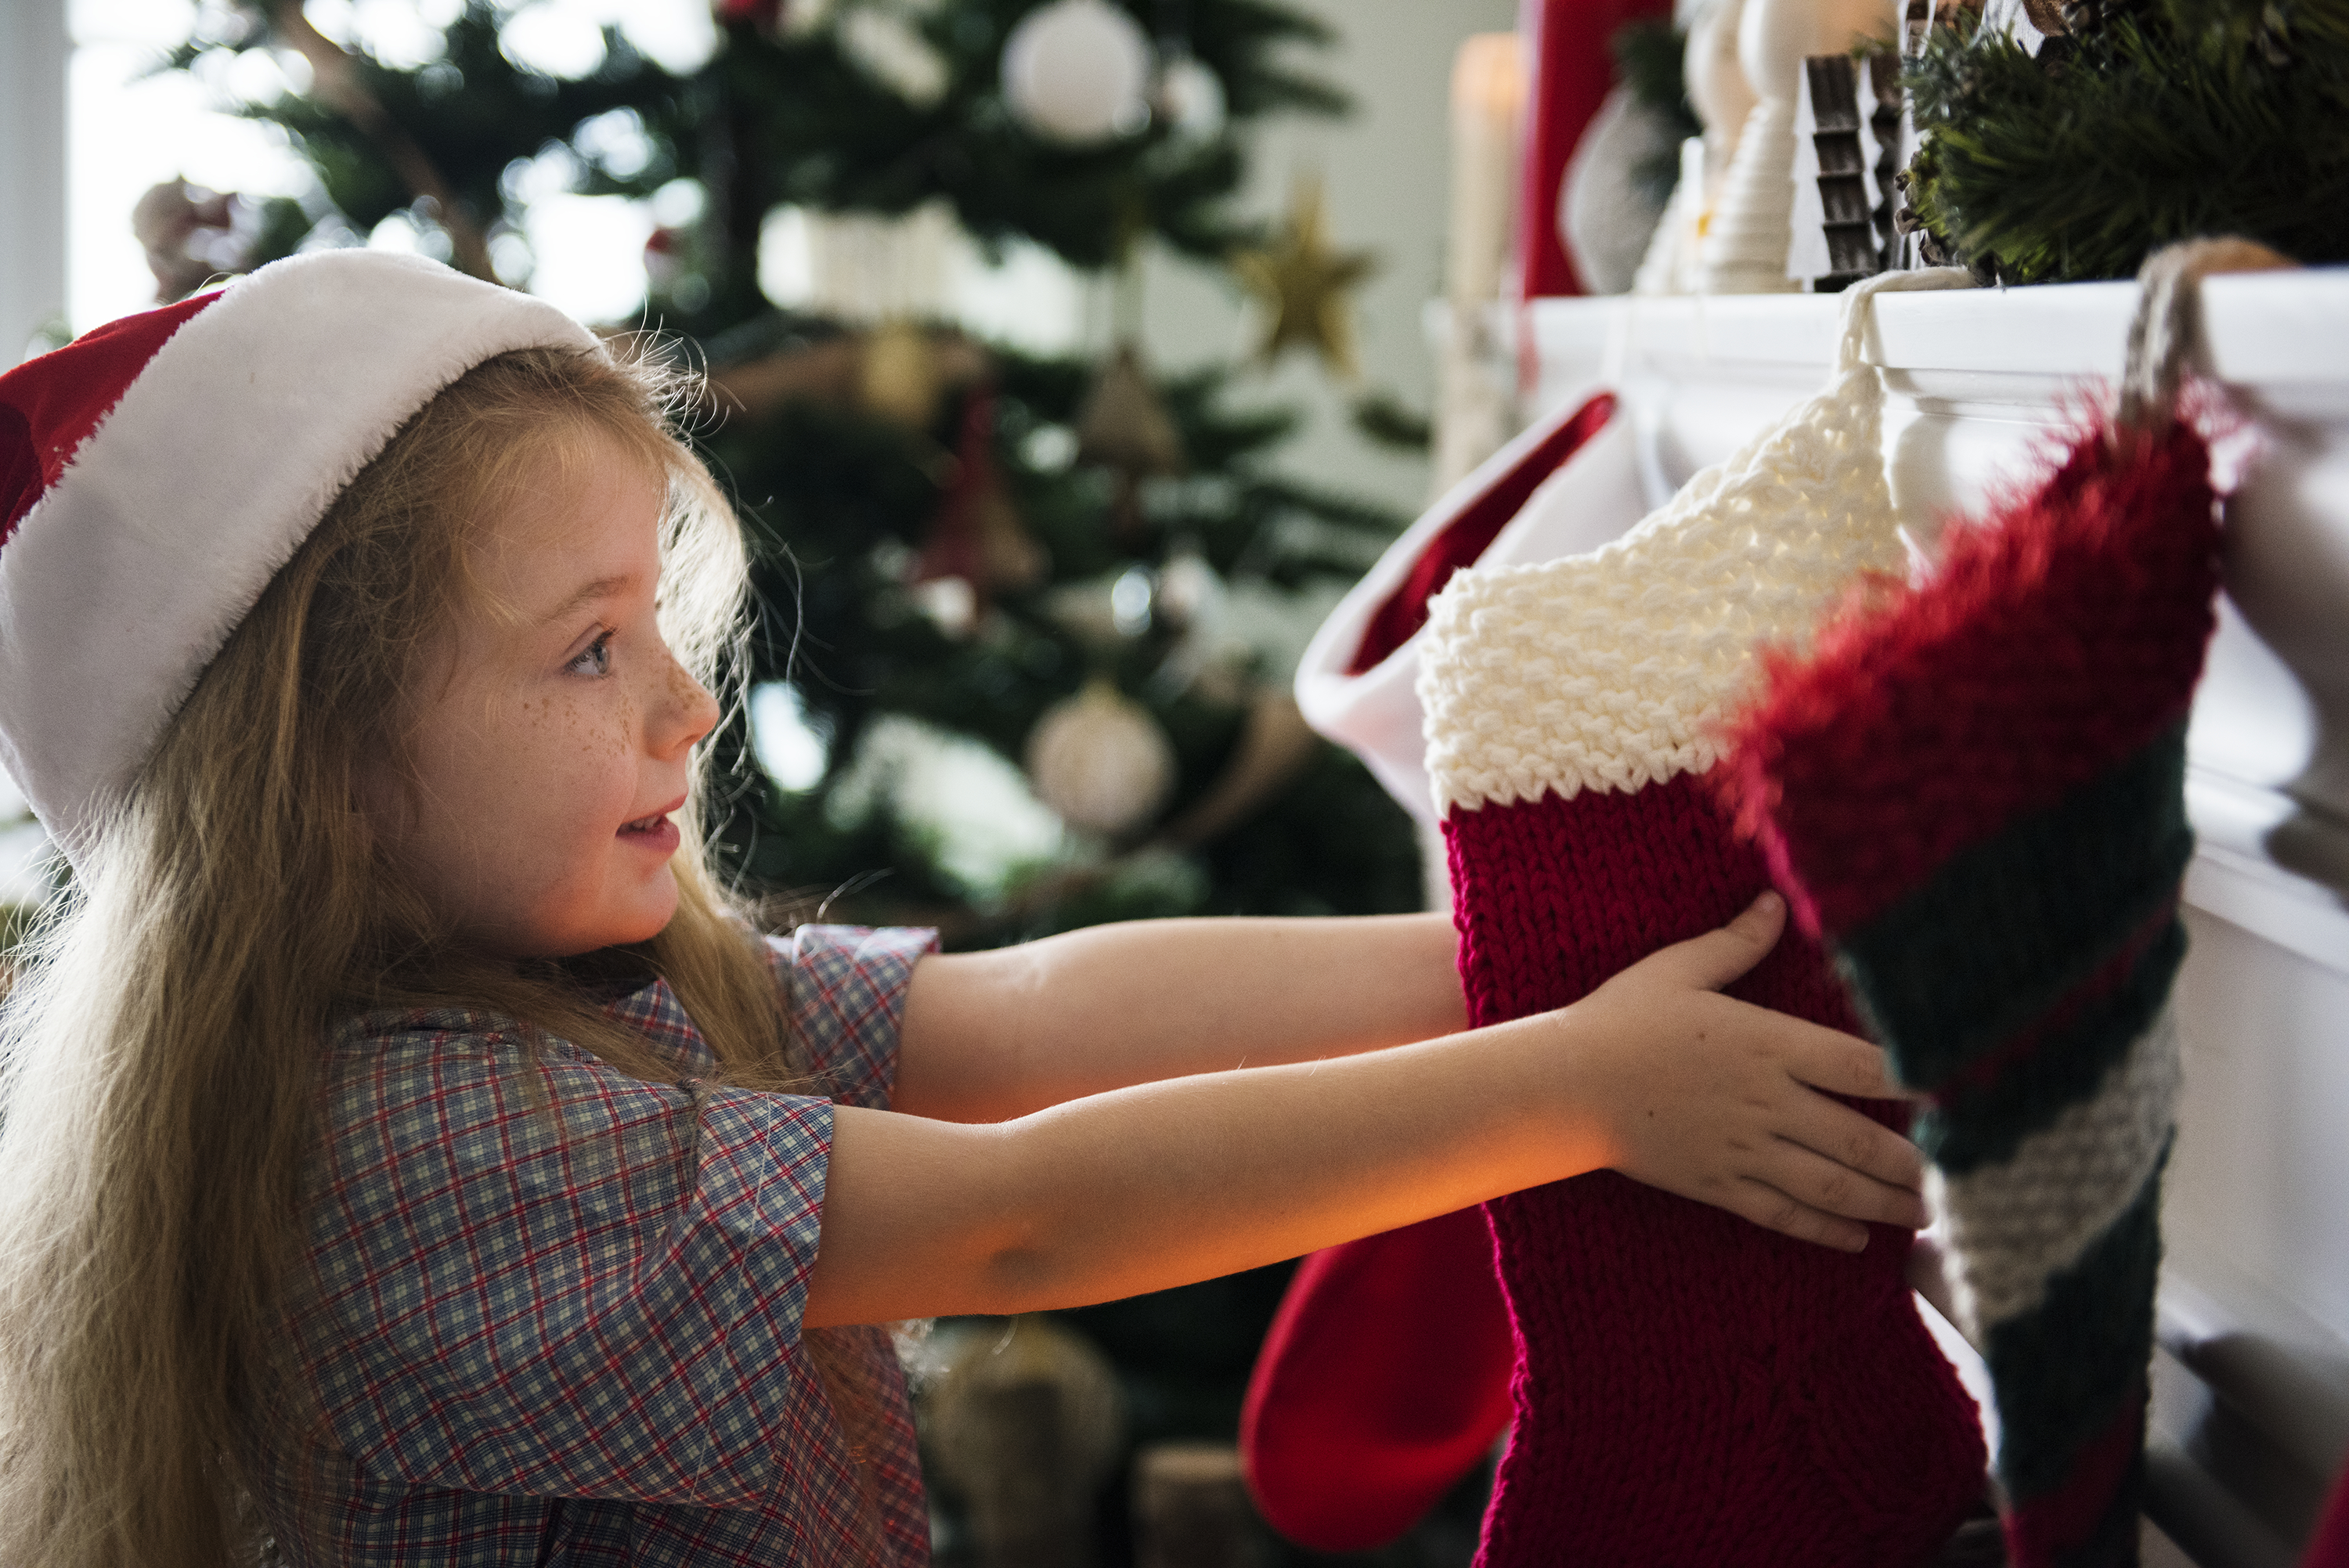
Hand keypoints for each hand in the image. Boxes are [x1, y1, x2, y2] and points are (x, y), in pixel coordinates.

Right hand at [1569, 892, 1927, 1251]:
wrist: (1565, 1087)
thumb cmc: (1620, 1020)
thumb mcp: (1676, 970)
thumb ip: (1735, 942)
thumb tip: (1773, 901)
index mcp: (1765, 1044)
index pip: (1860, 1064)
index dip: (1915, 1078)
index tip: (1959, 1091)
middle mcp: (1765, 1102)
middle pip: (1860, 1138)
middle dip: (1915, 1161)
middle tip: (1961, 1175)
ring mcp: (1743, 1149)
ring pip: (1832, 1185)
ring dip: (1886, 1202)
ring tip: (1927, 1214)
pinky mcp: (1719, 1184)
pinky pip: (1784, 1214)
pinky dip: (1827, 1230)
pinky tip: (1858, 1237)